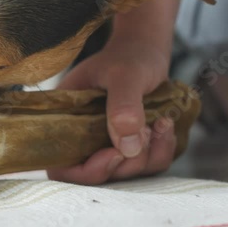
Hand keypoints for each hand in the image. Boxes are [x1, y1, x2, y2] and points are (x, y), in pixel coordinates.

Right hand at [47, 39, 176, 184]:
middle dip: (126, 162)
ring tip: (160, 123)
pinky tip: (166, 125)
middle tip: (145, 131)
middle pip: (96, 175)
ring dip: (148, 155)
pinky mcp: (130, 145)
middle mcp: (83, 137)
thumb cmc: (129, 57)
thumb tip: (128, 147)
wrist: (147, 51)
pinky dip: (162, 151)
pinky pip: (147, 165)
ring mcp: (106, 143)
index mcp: (66, 120)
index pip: (61, 166)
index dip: (85, 170)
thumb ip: (123, 106)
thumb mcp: (126, 74)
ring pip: (125, 172)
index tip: (114, 153)